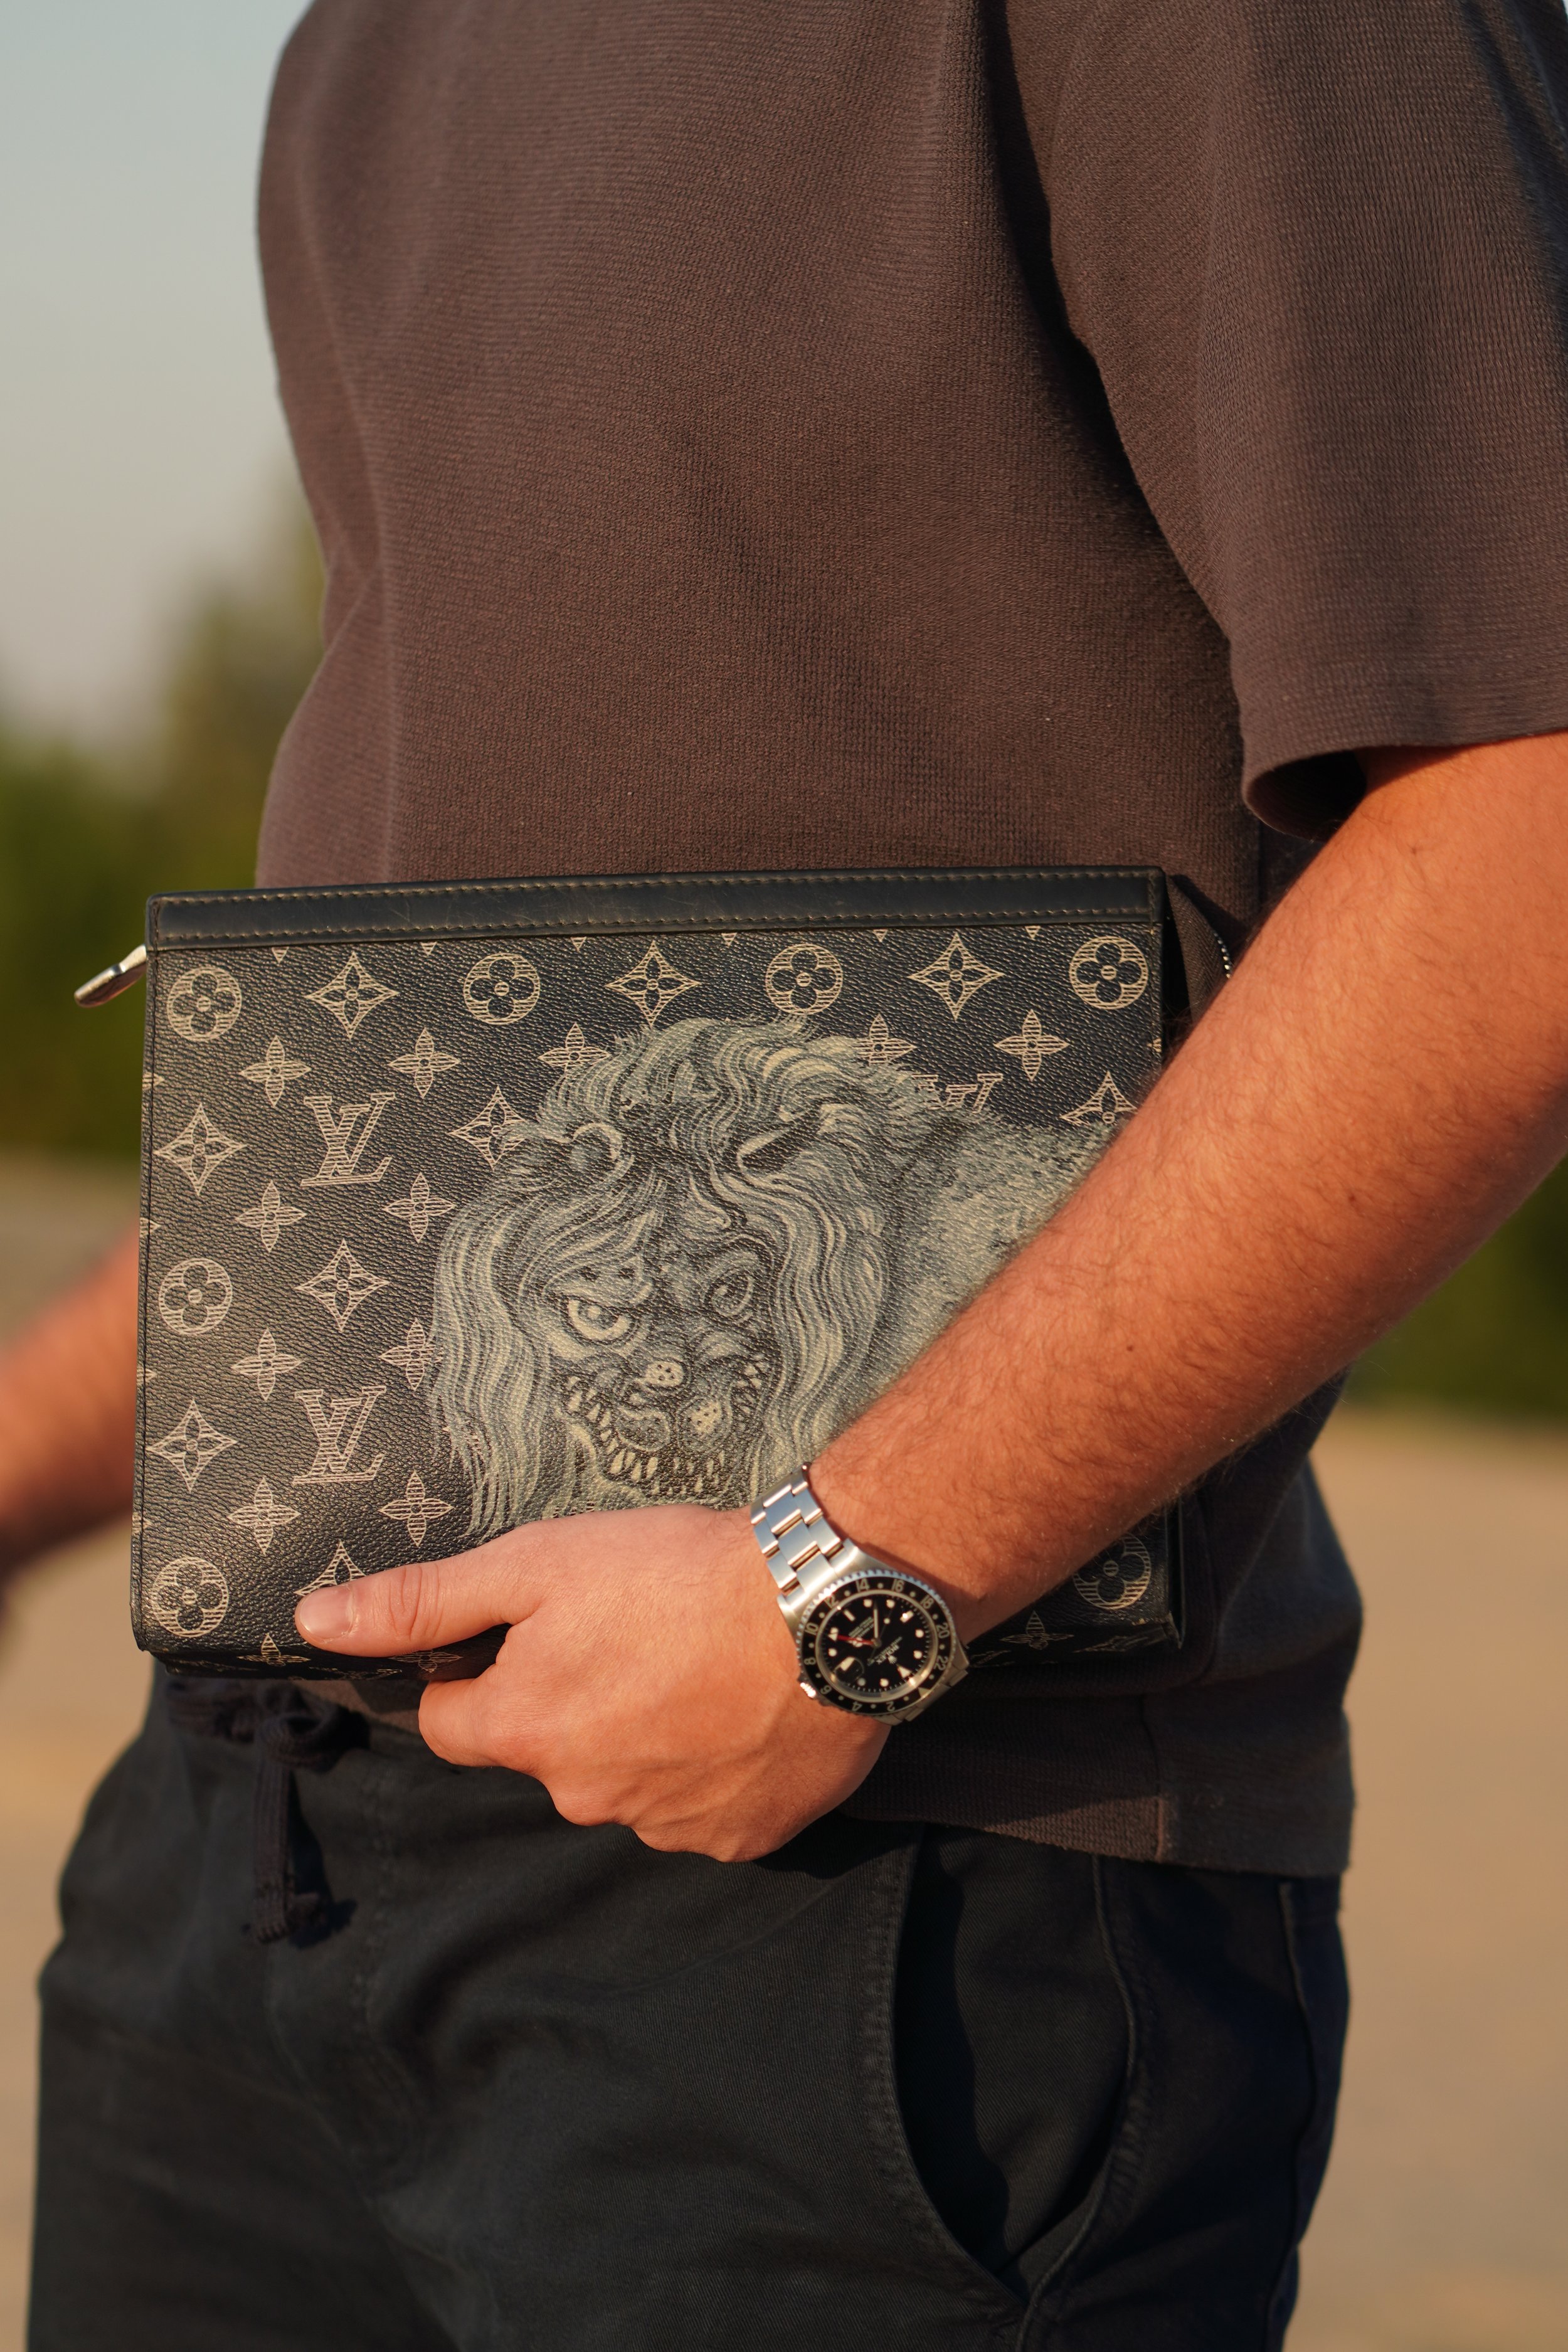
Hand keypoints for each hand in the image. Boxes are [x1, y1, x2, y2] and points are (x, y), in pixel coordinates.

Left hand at [293, 1505, 887, 1859]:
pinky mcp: (743, 1837)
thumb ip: (422, 1600)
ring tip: (700, 1662)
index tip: (539, 1627)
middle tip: (636, 1630)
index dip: (482, 1670)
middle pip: (546, 1752)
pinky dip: (713, 1766)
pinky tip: (744, 1706)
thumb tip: (313, 1623)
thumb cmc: (676, 1572)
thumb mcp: (536, 1563)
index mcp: (524, 1732)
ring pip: (626, 1780)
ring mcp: (667, 1827)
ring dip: (646, 1734)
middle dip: (573, 1700)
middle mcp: (583, 1797)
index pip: (452, 1723)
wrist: (826, 1605)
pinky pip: (703, 1807)